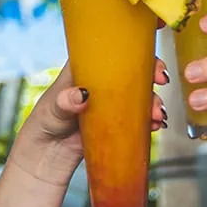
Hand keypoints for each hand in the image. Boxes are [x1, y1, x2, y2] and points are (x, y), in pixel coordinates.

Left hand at [10, 59, 168, 186]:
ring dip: (153, 102)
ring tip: (156, 115)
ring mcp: (111, 103)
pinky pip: (138, 118)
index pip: (113, 52)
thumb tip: (80, 95)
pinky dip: (150, 121)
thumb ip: (64, 102)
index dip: (134, 51)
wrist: (47, 155)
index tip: (149, 58)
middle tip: (161, 81)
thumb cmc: (45, 123)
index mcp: (85, 69)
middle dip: (152, 74)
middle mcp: (102, 83)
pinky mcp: (117, 123)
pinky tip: (155, 126)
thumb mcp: (52, 110)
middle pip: (133, 72)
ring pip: (139, 96)